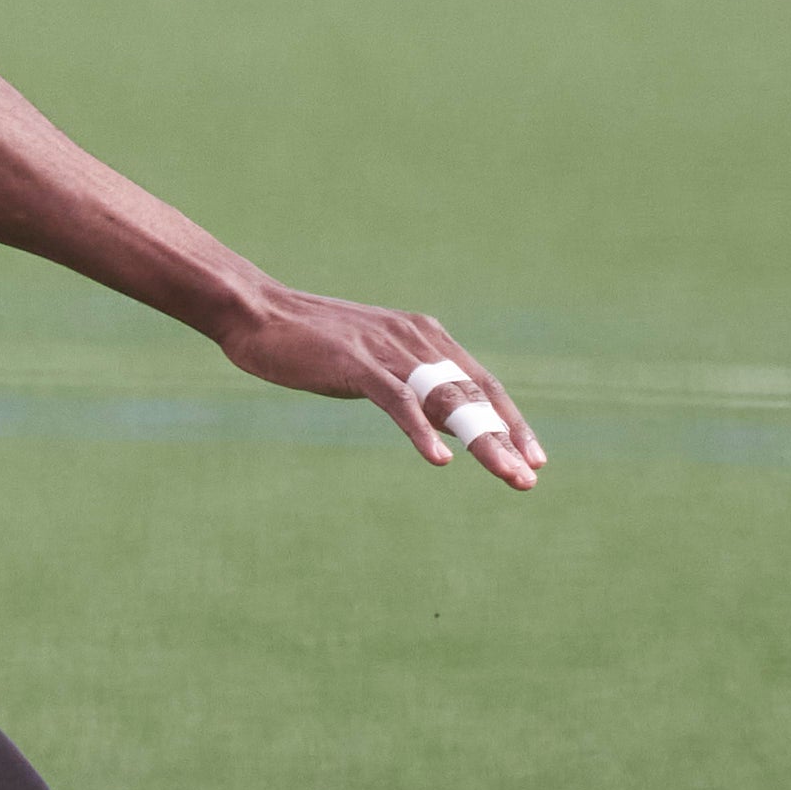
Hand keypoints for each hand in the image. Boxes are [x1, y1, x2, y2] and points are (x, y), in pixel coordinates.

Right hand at [204, 284, 544, 487]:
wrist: (258, 312)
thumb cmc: (310, 343)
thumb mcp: (373, 363)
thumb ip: (408, 384)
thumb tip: (441, 421)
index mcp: (423, 336)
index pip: (479, 382)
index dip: (509, 420)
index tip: (533, 457)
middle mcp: (415, 338)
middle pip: (472, 394)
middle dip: (506, 437)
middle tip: (530, 477)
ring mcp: (386, 350)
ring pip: (446, 400)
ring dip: (482, 440)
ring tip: (508, 475)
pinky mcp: (356, 362)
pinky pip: (398, 400)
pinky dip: (421, 431)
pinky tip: (439, 460)